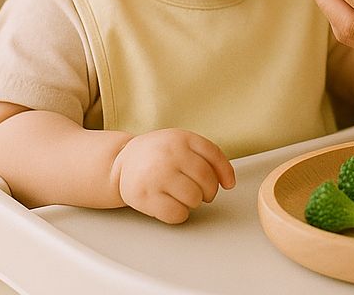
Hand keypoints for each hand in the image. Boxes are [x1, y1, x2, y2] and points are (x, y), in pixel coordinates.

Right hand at [112, 129, 234, 223]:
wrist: (124, 160)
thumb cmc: (161, 153)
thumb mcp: (183, 142)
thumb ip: (208, 156)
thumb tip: (230, 182)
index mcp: (182, 138)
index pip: (214, 156)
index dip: (225, 173)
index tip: (228, 184)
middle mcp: (170, 155)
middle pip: (206, 180)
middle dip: (209, 192)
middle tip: (201, 193)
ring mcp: (156, 176)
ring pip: (193, 198)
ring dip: (194, 203)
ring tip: (185, 197)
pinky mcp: (145, 197)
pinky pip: (176, 214)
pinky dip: (181, 214)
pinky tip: (174, 206)